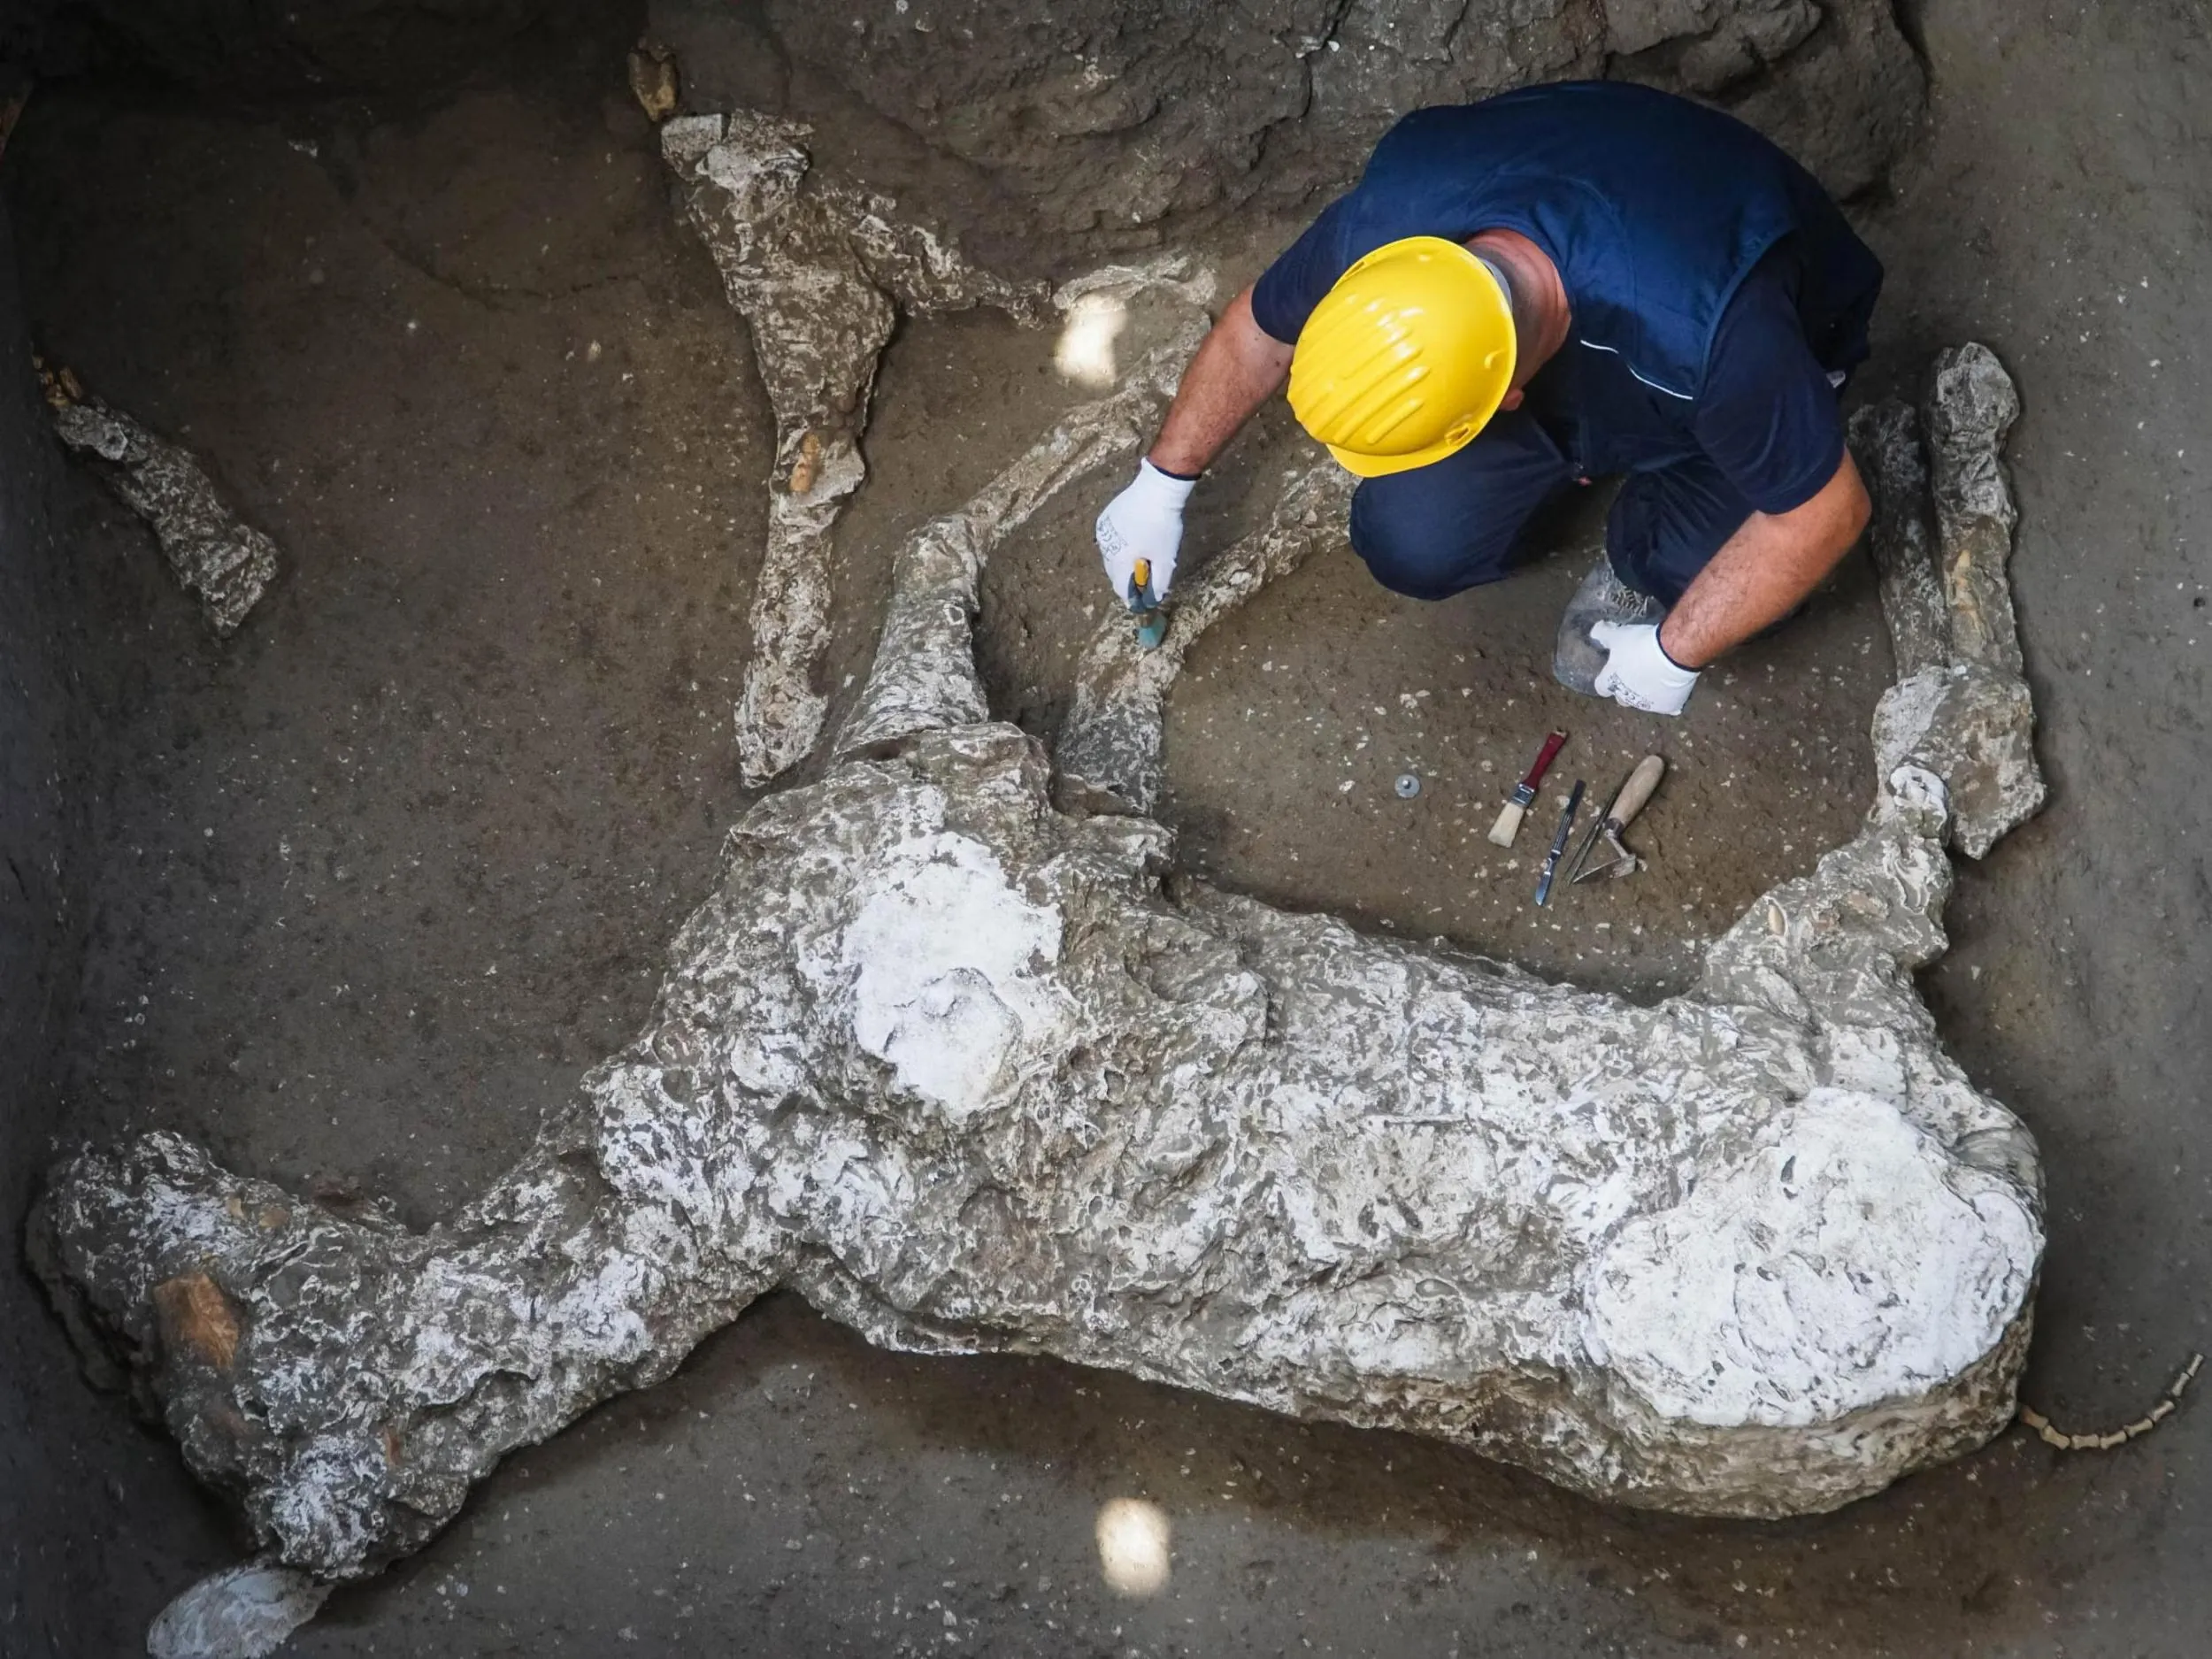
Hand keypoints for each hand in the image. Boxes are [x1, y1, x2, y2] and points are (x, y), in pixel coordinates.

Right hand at [1096, 460, 1195, 603]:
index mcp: (1118, 560)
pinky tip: (1133, 538)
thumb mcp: (1166, 557)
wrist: (1157, 488)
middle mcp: (1105, 548)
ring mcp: (1103, 531)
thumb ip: (1159, 583)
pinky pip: (1110, 539)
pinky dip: (1119, 544)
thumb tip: (1154, 598)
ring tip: (1140, 554)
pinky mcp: (1105, 517)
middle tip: (1144, 576)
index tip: (1142, 600)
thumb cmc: (1163, 525)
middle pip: (1114, 573)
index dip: (1131, 597)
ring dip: (1122, 560)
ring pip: (1110, 555)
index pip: (1120, 588)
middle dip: (1127, 578)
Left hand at [1591, 621, 1699, 715]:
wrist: (1672, 654)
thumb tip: (1595, 632)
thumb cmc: (1641, 645)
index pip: (1601, 687)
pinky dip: (1671, 699)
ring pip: (1645, 703)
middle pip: (1622, 699)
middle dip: (1627, 689)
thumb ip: (1603, 634)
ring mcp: (1648, 704)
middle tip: (1638, 673)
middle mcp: (1627, 697)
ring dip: (1649, 693)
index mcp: (1611, 682)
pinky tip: (1676, 689)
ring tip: (1659, 677)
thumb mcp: (1618, 635)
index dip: (1606, 680)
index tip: (1613, 671)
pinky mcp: (1668, 706)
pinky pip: (1668, 706)